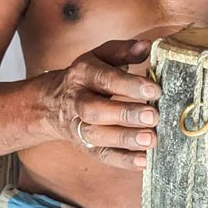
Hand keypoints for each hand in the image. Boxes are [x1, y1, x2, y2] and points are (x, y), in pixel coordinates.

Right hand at [43, 39, 160, 170]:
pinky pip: (102, 155)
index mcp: (82, 74)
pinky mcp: (85, 146)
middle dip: (124, 114)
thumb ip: (124, 52)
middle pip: (95, 110)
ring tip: (151, 139)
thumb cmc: (88, 76)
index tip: (155, 89)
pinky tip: (144, 160)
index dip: (130, 85)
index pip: (105, 79)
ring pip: (97, 136)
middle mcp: (77, 101)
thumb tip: (147, 46)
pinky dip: (123, 160)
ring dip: (125, 139)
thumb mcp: (101, 57)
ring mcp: (78, 126)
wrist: (53, 103)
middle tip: (153, 115)